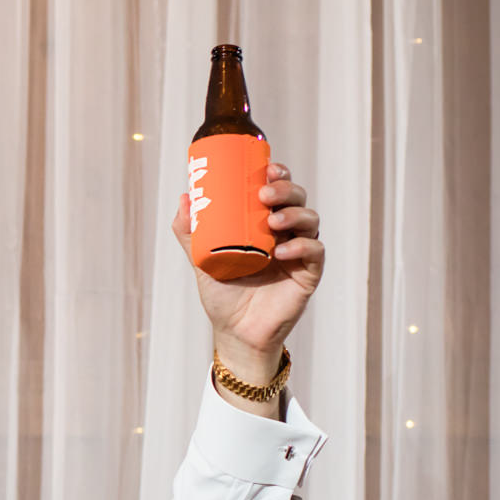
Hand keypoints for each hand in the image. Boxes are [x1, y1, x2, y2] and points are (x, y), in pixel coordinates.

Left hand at [170, 161, 322, 385]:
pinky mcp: (308, 273)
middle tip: (264, 193)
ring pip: (309, 220)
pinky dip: (301, 246)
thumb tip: (184, 197)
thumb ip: (190, 232)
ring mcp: (299, 252)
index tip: (266, 167)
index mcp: (263, 224)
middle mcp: (285, 233)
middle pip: (296, 199)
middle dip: (284, 189)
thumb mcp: (201, 259)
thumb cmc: (223, 294)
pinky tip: (282, 252)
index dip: (277, 174)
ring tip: (273, 221)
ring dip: (293, 214)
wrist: (235, 331)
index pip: (276, 190)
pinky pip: (315, 251)